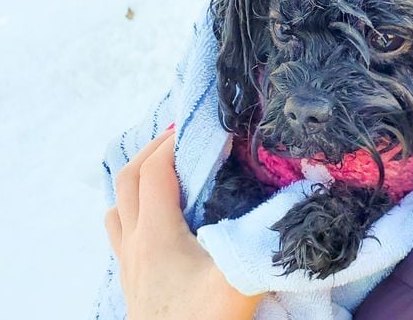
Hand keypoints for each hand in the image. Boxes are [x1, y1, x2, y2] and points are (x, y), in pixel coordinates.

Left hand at [104, 129, 262, 318]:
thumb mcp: (237, 283)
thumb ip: (262, 241)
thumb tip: (295, 201)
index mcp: (156, 234)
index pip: (154, 171)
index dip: (174, 142)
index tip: (202, 127)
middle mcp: (135, 244)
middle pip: (126, 181)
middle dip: (151, 151)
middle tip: (182, 138)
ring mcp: (129, 265)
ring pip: (116, 208)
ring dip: (136, 182)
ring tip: (165, 173)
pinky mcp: (133, 283)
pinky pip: (120, 234)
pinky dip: (134, 212)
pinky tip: (159, 223)